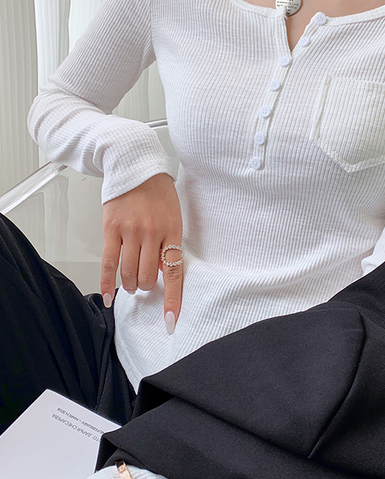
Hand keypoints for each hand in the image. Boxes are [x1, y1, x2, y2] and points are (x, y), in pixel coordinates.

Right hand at [100, 173, 182, 334]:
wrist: (136, 167)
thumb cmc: (159, 193)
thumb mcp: (174, 217)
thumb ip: (170, 244)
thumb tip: (164, 273)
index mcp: (173, 231)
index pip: (175, 274)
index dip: (172, 300)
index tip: (170, 321)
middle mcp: (152, 234)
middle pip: (149, 277)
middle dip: (148, 286)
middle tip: (146, 283)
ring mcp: (130, 232)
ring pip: (129, 273)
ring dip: (131, 285)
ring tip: (133, 283)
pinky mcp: (111, 230)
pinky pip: (108, 263)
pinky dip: (107, 283)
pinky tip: (108, 296)